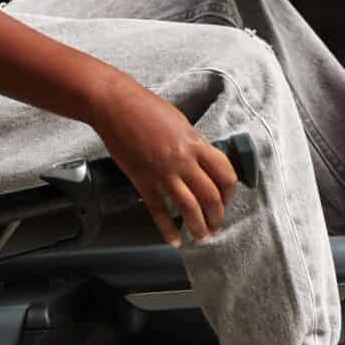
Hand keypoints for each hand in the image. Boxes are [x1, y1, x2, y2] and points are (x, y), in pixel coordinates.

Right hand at [89, 79, 242, 247]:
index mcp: (196, 143)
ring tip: (201, 236)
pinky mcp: (143, 182)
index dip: (230, 192)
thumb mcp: (180, 122)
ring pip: (189, 208)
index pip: (225, 174)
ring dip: (198, 226)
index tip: (227, 200)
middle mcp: (184, 161)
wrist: (115, 105)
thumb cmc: (146, 108)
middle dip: (217, 216)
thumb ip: (193, 143)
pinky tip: (174, 239)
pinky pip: (159, 212)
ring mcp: (163, 174)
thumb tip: (203, 161)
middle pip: (211, 196)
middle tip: (216, 225)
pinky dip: (168, 229)